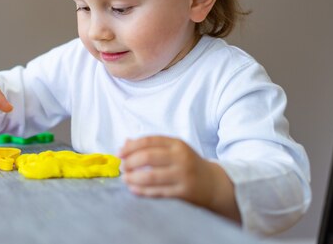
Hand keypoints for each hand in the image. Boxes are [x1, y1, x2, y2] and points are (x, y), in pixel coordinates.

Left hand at [119, 136, 240, 222]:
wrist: (212, 183)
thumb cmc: (188, 164)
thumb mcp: (174, 150)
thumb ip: (151, 146)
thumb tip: (125, 143)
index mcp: (177, 144)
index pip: (149, 141)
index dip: (131, 147)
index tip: (119, 153)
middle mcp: (181, 158)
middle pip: (148, 157)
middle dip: (130, 162)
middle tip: (122, 167)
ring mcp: (182, 175)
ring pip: (151, 176)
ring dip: (133, 178)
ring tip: (125, 179)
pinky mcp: (183, 192)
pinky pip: (157, 192)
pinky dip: (142, 191)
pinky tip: (134, 189)